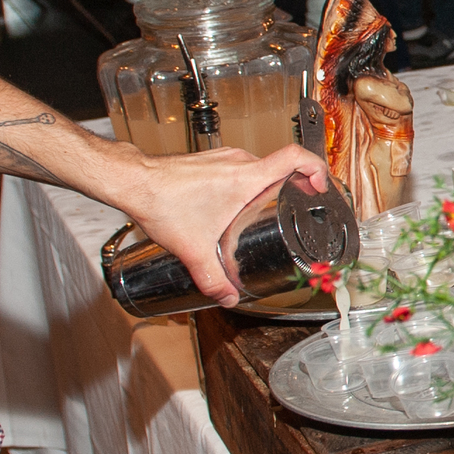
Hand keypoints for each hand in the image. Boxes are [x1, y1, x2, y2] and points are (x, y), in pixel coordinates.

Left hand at [111, 142, 333, 301]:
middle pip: (281, 165)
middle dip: (294, 185)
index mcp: (245, 177)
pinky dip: (247, 181)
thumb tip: (228, 297)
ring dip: (268, 184)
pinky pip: (240, 165)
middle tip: (298, 204)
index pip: (295, 157)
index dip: (316, 168)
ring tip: (266, 207)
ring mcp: (223, 156)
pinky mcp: (210, 159)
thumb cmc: (162, 202)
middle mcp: (238, 161)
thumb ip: (213, 278)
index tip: (321, 186)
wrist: (132, 181)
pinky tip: (233, 204)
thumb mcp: (193, 249)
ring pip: (259, 165)